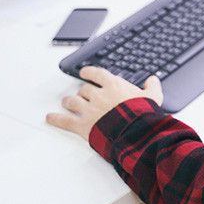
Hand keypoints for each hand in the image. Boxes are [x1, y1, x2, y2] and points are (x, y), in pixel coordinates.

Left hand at [46, 66, 163, 140]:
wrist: (134, 131)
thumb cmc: (142, 114)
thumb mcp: (153, 97)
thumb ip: (152, 87)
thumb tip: (153, 80)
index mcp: (113, 85)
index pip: (97, 74)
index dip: (89, 72)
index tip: (85, 72)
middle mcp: (98, 95)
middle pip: (84, 89)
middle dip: (82, 92)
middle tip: (82, 94)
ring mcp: (89, 110)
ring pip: (72, 101)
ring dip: (69, 102)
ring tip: (67, 102)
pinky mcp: (82, 125)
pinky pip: (65, 121)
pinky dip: (56, 119)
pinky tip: (50, 118)